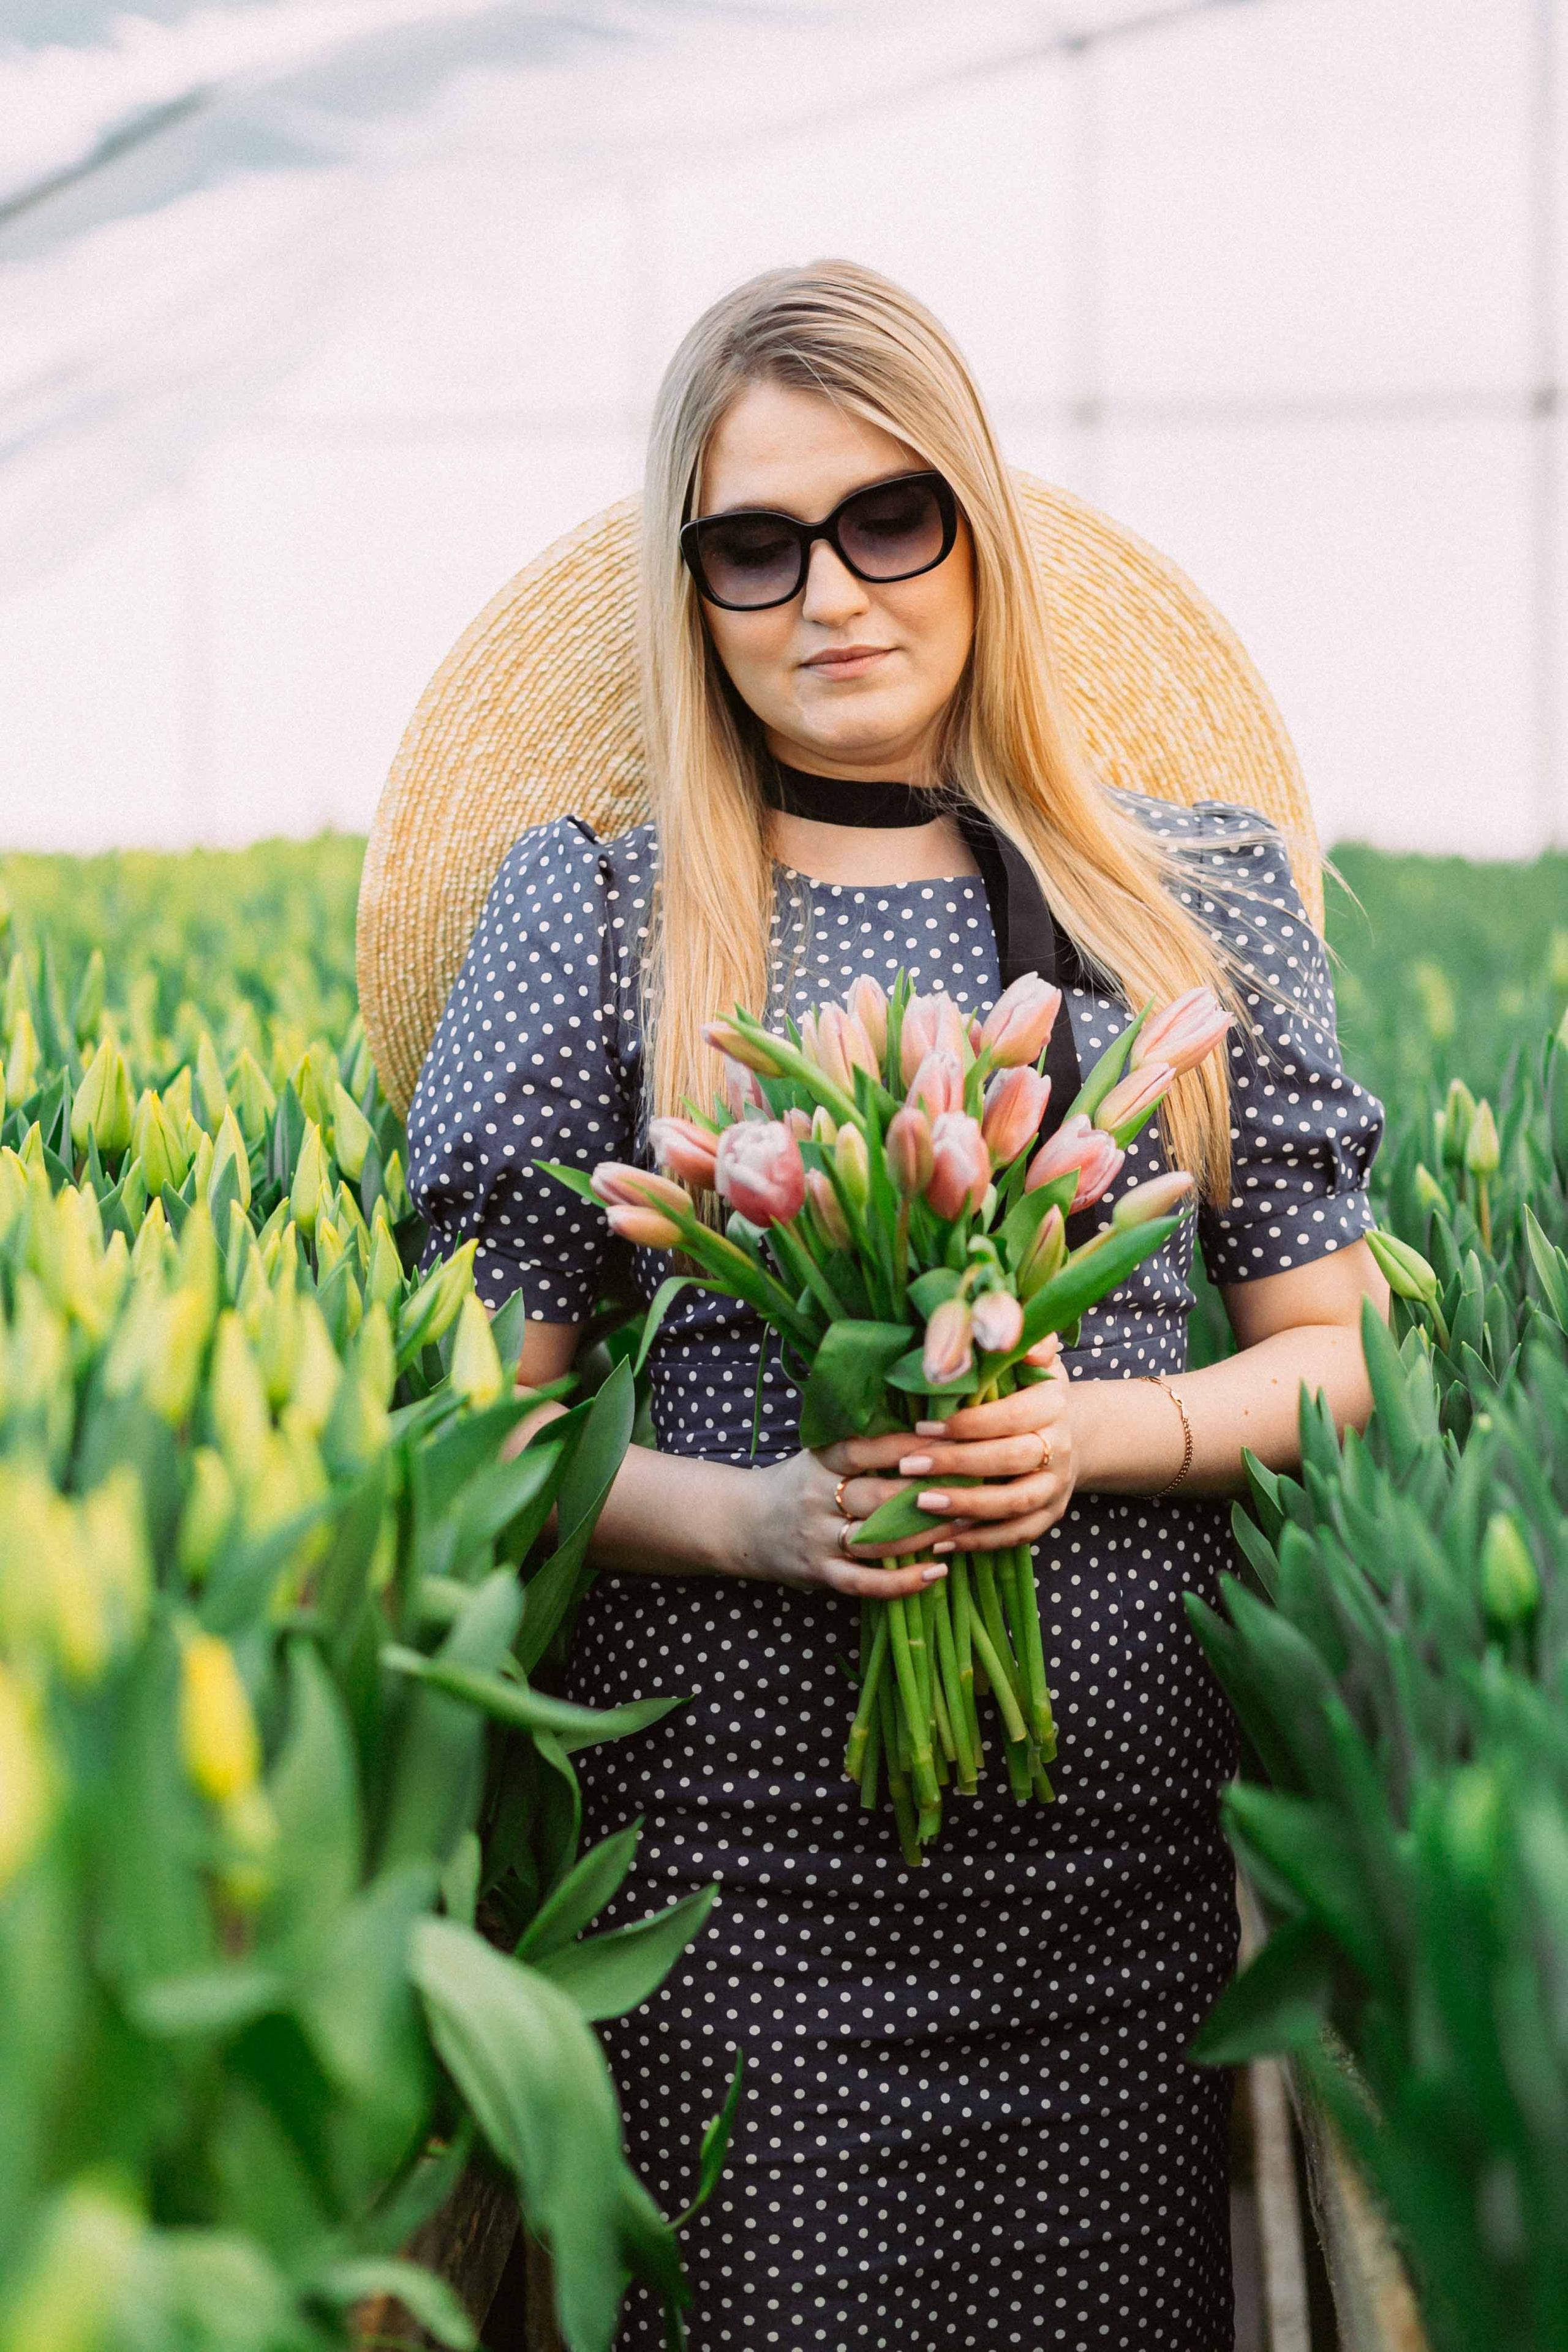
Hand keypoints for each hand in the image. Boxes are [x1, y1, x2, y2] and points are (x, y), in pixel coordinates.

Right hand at [731, 1442, 952, 1600]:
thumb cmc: (798, 1483)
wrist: (742, 1523)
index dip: (905, 1446)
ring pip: (877, 1540)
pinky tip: (936, 1572)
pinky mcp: (819, 1573)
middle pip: (877, 1497)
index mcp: (818, 1462)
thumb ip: (860, 1445)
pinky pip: (864, 1582)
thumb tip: (925, 1424)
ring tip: (964, 1526)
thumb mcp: (818, 1454)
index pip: (863, 1449)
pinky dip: (901, 1582)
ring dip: (925, 1535)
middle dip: (927, 1494)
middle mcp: (816, 1498)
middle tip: (972, 1488)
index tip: (946, 1441)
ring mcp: (817, 1539)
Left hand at [820, 1338, 1077, 1555]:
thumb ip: (1022, 1341)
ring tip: (922, 1505)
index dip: (967, 1423)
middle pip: (1009, 1460)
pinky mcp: (1050, 1516)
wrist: (1073, 1431)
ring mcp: (1056, 1486)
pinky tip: (941, 1540)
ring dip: (967, 1507)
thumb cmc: (1032, 1389)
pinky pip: (1017, 1535)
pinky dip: (980, 1541)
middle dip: (957, 1464)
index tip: (922, 1425)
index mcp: (1052, 1404)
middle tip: (908, 1464)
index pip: (1010, 1416)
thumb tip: (1005, 1333)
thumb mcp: (1033, 1357)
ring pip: (1015, 1504)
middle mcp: (1060, 1447)